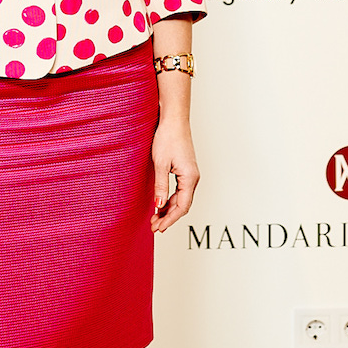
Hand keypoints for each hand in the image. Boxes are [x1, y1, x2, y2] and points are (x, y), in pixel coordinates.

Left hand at [151, 118, 199, 233]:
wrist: (174, 120)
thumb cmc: (168, 138)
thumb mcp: (160, 164)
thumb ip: (160, 186)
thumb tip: (158, 205)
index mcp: (190, 178)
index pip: (182, 207)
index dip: (170, 219)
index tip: (158, 227)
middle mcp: (193, 178)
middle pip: (183, 205)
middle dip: (168, 217)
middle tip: (153, 226)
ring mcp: (190, 174)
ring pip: (181, 199)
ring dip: (169, 209)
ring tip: (155, 217)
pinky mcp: (186, 170)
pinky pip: (180, 190)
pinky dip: (170, 199)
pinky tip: (160, 203)